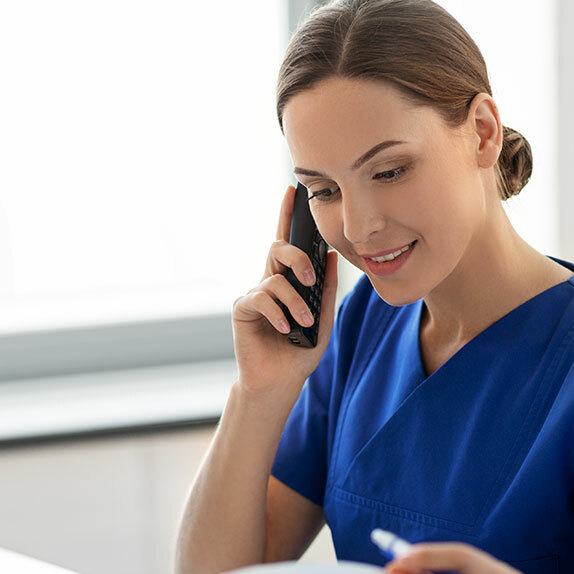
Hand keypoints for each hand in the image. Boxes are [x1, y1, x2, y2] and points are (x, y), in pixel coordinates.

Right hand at [231, 184, 338, 394]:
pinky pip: (261, 298)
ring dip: (294, 300)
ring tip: (303, 322)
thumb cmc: (299, 353)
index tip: (292, 190)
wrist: (279, 382)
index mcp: (288, 281)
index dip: (288, 216)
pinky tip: (285, 329)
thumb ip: (326, 290)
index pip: (288, 242)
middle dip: (298, 257)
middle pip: (279, 249)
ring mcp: (254, 295)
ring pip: (275, 277)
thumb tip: (331, 256)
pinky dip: (277, 312)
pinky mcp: (242, 309)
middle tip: (311, 278)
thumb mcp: (323, 320)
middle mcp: (269, 282)